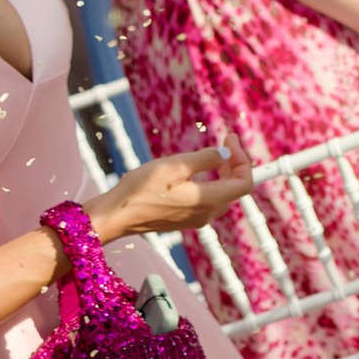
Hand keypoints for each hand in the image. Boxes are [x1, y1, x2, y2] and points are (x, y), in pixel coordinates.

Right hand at [94, 142, 253, 240]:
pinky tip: (198, 171)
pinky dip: (211, 183)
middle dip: (235, 163)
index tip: (231, 139)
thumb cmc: (140, 190)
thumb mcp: (174, 166)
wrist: (115, 215)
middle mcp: (206, 214)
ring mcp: (195, 219)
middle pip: (234, 188)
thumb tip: (225, 153)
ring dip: (224, 173)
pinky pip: (207, 200)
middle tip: (227, 140)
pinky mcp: (184, 220)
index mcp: (207, 201)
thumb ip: (204, 159)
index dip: (243, 159)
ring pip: (222, 195)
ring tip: (215, 153)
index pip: (243, 183)